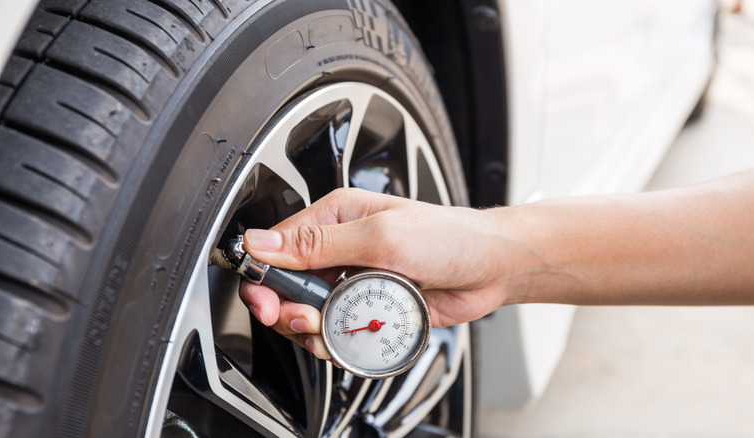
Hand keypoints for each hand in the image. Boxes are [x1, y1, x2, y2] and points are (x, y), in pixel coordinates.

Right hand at [239, 188, 525, 358]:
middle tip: (306, 320)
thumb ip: (319, 243)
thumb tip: (263, 242)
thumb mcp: (381, 236)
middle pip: (287, 286)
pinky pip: (337, 330)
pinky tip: (351, 338)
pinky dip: (337, 341)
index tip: (268, 302)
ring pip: (309, 313)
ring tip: (332, 330)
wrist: (490, 267)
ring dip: (314, 329)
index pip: (276, 246)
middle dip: (289, 309)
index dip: (263, 278)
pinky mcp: (368, 306)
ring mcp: (353, 280)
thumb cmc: (448, 237)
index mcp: (334, 217)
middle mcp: (339, 248)